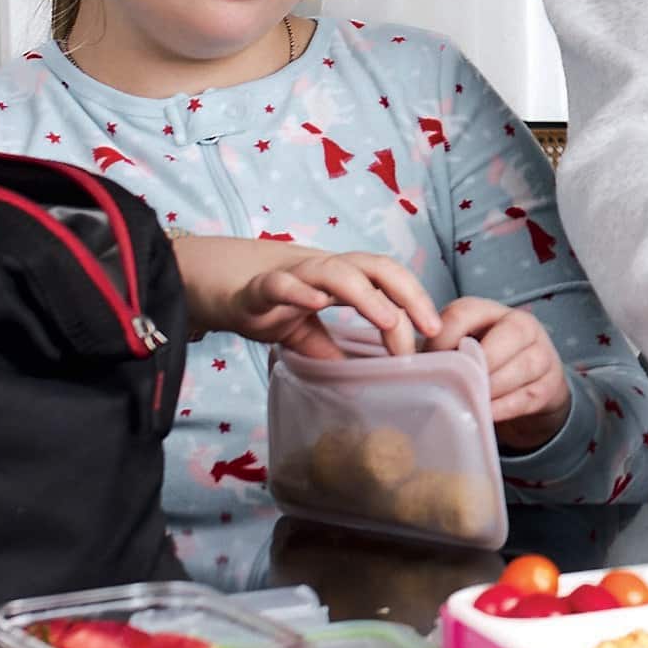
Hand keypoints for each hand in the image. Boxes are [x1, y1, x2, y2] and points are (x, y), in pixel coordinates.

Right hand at [177, 235, 439, 358]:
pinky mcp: (259, 287)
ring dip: (365, 294)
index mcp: (343, 278)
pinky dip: (299, 291)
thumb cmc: (269, 305)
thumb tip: (363, 380)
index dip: (413, 303)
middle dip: (408, 293)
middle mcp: (325, 270)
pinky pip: (281, 284)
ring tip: (387, 318)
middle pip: (377, 267)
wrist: (215, 287)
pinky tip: (316, 303)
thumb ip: (333, 351)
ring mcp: (293, 274)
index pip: (389, 282)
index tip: (433, 335)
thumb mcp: (307, 334)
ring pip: (336, 272)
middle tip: (430, 326)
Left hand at [430, 297, 572, 449]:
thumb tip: (403, 368)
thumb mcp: (462, 349)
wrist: (533, 383)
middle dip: (477, 366)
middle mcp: (521, 324)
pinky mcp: (551, 384)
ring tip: (469, 402)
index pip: (464, 313)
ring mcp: (542, 353)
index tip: (429, 364)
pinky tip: (485, 414)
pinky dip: (503, 408)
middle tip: (455, 386)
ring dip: (491, 389)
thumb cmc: (484, 363)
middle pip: (505, 337)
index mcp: (489, 311)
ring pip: (520, 368)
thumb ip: (439, 352)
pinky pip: (526, 396)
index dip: (442, 339)